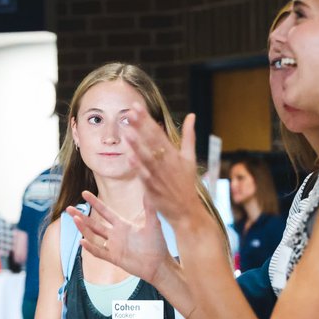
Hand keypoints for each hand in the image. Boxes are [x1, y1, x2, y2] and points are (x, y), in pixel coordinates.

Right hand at [69, 191, 170, 286]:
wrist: (159, 264)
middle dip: (81, 215)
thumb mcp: (154, 224)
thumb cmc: (157, 244)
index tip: (84, 193)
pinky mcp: (114, 258)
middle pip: (94, 223)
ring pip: (94, 236)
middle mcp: (115, 235)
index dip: (95, 202)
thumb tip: (148, 191)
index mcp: (123, 225)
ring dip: (84, 228)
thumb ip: (150, 208)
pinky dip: (90, 247)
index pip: (105, 211)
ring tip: (74, 219)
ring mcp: (114, 246)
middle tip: (68, 208)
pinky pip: (99, 252)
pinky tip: (82, 241)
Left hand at [120, 106, 203, 228]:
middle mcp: (167, 162)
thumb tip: (192, 115)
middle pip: (151, 141)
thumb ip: (189, 136)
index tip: (136, 107)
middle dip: (140, 126)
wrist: (187, 211)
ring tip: (126, 130)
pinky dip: (138, 166)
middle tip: (129, 112)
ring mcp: (160, 176)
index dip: (146, 120)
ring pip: (147, 157)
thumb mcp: (190, 158)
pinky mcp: (154, 188)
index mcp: (174, 154)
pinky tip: (129, 157)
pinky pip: (145, 176)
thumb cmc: (186, 183)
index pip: (158, 132)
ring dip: (137, 144)